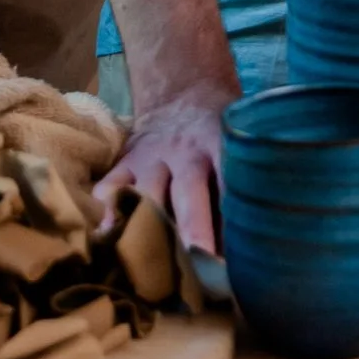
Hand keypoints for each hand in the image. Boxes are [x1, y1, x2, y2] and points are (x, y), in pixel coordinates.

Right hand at [93, 85, 230, 253]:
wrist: (182, 92)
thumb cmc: (219, 130)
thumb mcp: (237, 142)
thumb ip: (242, 182)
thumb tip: (252, 244)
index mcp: (220, 144)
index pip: (230, 180)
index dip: (234, 215)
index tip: (237, 250)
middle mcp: (184, 151)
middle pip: (188, 192)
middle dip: (193, 229)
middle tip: (198, 262)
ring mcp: (151, 157)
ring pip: (146, 194)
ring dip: (148, 230)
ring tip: (146, 267)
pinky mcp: (125, 161)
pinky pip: (110, 187)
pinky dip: (106, 213)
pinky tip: (105, 239)